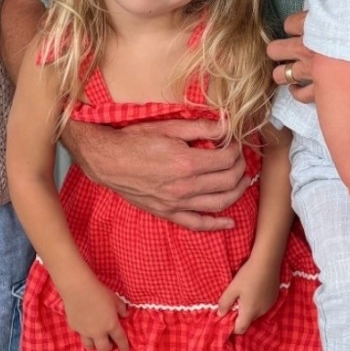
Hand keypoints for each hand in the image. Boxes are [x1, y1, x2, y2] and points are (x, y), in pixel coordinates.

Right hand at [60, 274, 131, 350]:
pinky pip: (80, 335)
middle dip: (108, 349)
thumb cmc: (99, 292)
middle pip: (103, 349)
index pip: (120, 340)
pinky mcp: (74, 327)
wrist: (78, 289)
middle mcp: (98, 332)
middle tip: (109, 344)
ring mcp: (85, 331)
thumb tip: (125, 315)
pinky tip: (84, 327)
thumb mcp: (115, 299)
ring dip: (94, 345)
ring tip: (96, 339)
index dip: (124, 348)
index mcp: (111, 325)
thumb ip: (121, 309)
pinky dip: (84, 333)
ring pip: (90, 346)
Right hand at [61, 116, 247, 229]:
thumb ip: (200, 127)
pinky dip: (216, 225)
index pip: (226, 159)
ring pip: (219, 203)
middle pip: (228, 181)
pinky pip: (197, 223)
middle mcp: (185, 186)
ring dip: (237, 192)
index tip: (235, 143)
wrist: (107, 160)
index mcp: (187, 163)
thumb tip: (226, 125)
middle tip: (240, 158)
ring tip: (242, 181)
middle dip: (240, 168)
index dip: (236, 150)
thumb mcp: (168, 127)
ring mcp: (177, 203)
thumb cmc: (134, 140)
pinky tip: (229, 222)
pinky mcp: (167, 213)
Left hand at [217, 255, 281, 334]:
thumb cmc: (248, 275)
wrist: (267, 262)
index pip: (240, 329)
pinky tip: (253, 291)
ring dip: (249, 309)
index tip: (226, 319)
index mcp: (250, 311)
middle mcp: (261, 312)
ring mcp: (269, 305)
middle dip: (240, 316)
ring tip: (244, 295)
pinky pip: (263, 306)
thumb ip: (225, 303)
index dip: (232, 328)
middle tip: (233, 303)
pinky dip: (256, 303)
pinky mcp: (274, 298)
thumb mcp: (232, 288)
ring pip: (256, 313)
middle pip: (248, 321)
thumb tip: (220, 314)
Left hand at [268, 0, 316, 101]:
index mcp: (309, 26)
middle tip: (283, 50)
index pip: (288, 24)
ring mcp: (313, 71)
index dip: (293, 26)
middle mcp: (306, 48)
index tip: (300, 28)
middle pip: (277, 50)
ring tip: (287, 71)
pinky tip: (298, 87)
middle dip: (278, 50)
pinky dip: (297, 92)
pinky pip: (301, 94)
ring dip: (283, 73)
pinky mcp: (324, 89)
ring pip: (283, 75)